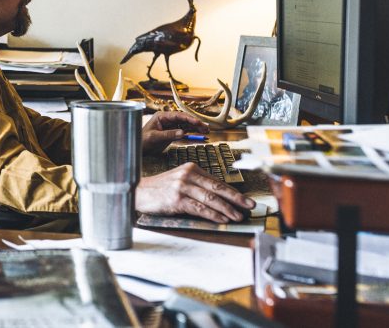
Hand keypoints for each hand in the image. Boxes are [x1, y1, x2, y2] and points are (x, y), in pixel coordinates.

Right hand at [136, 163, 254, 222]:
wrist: (138, 192)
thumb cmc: (160, 188)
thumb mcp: (180, 180)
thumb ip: (198, 185)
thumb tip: (220, 197)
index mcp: (191, 168)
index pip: (217, 182)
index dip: (234, 192)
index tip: (246, 200)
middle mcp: (188, 175)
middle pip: (217, 188)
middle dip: (237, 199)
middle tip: (250, 206)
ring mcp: (182, 187)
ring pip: (211, 199)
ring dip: (227, 209)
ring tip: (238, 216)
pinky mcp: (177, 200)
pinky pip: (200, 208)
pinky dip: (213, 215)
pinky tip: (222, 219)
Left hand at [141, 111, 208, 153]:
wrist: (139, 147)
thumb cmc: (143, 140)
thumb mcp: (154, 137)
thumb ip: (168, 135)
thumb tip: (183, 133)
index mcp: (161, 116)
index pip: (177, 115)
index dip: (189, 118)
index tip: (197, 122)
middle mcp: (167, 119)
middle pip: (184, 119)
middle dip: (195, 123)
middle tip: (206, 127)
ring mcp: (170, 125)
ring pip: (186, 125)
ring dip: (196, 127)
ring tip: (206, 130)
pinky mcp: (172, 132)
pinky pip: (184, 131)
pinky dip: (192, 132)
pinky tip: (200, 134)